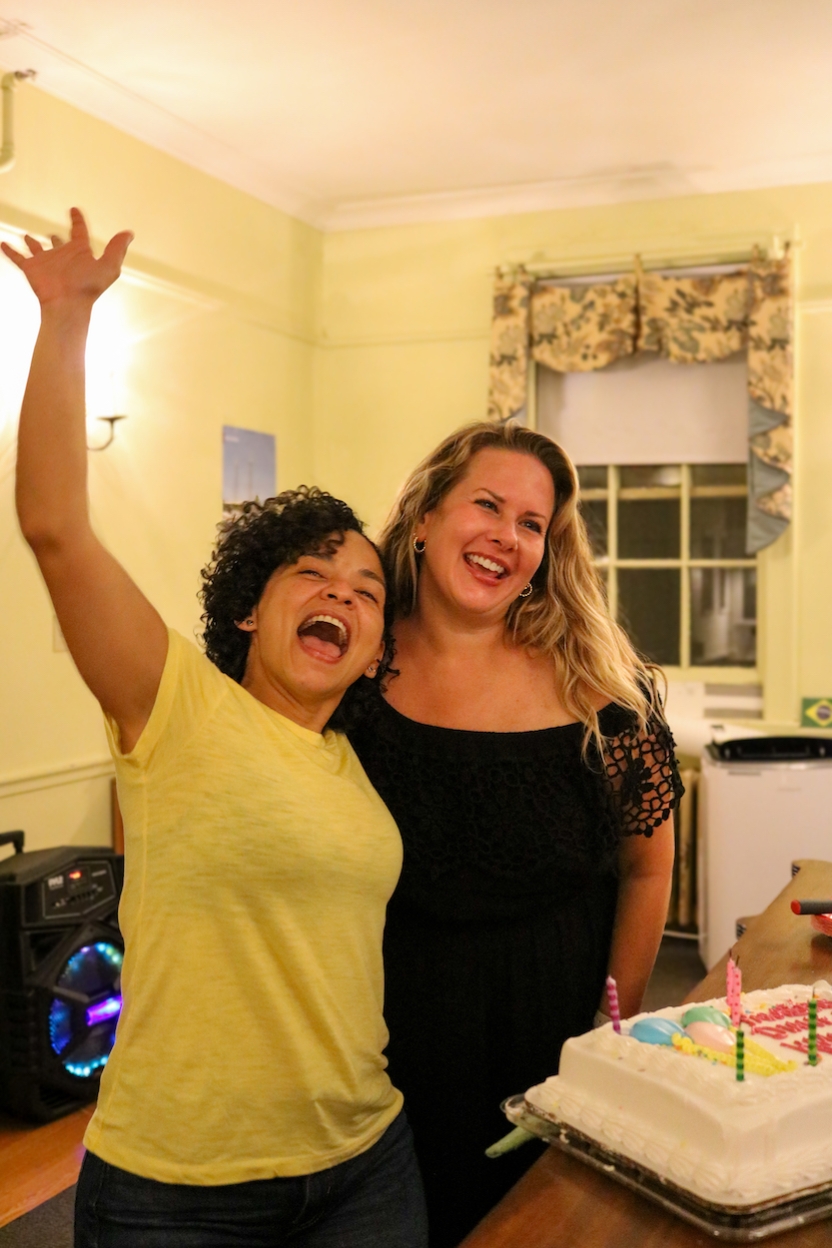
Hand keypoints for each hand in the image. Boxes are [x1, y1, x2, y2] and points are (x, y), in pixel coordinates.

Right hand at [0, 207, 132, 307]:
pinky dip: (9, 251)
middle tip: (51, 233)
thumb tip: (129, 233)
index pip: (79, 231)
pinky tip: (3, 243)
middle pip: (58, 243)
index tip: (74, 210)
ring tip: (27, 236)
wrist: (68, 305)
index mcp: (80, 252)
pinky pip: (17, 257)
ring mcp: (46, 262)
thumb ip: (117, 249)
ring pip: (37, 249)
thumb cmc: (89, 288)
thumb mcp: (109, 267)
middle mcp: (62, 256)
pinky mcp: (31, 269)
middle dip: (55, 238)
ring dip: (32, 242)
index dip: (77, 220)